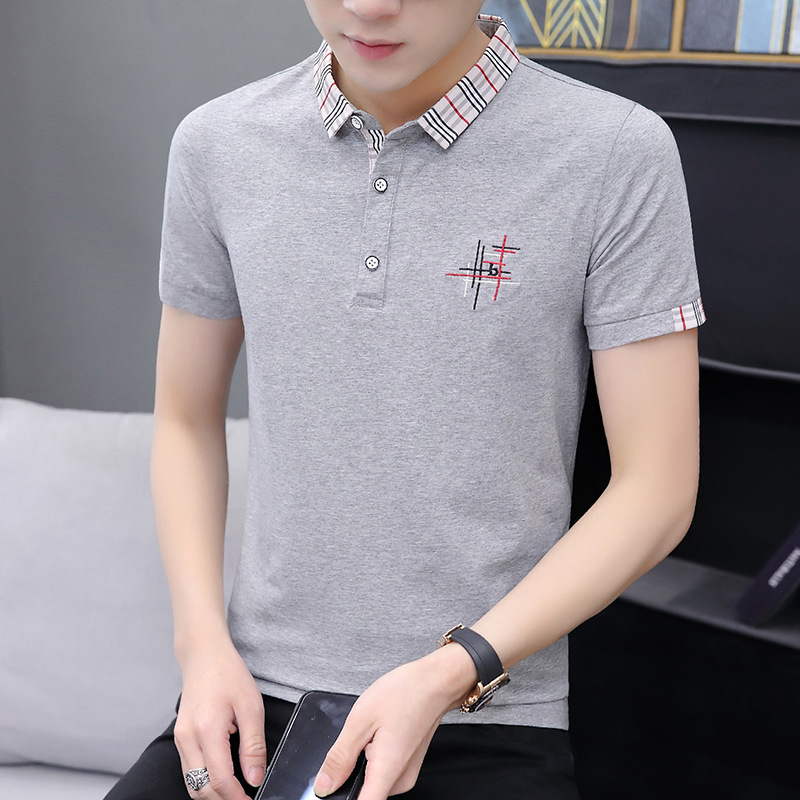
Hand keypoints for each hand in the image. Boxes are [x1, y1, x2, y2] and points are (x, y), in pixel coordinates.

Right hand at [173, 641, 266, 799]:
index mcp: (207, 730)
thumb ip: (254, 745)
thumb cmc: (228, 674)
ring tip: (236, 790)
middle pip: (201, 789)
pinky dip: (205, 779)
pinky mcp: (180, 738)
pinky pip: (189, 770)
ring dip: (213, 793)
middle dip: (224, 799)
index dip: (237, 797)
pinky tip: (223, 774)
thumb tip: (255, 778)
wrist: (204, 656)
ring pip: (192, 784)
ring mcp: (180, 739)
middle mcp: (188, 739)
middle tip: (245, 798)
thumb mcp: (251, 706)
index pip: (220, 780)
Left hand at [314, 644, 476, 799]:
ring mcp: (406, 775)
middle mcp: (400, 781)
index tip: (331, 789)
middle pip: (364, 794)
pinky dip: (373, 757)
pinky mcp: (407, 768)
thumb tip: (323, 786)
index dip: (341, 799)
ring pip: (372, 782)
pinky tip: (378, 734)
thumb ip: (340, 756)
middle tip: (356, 741)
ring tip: (371, 733)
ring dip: (362, 763)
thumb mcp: (361, 719)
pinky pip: (382, 772)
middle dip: (350, 774)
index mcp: (387, 771)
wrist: (435, 682)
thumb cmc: (405, 693)